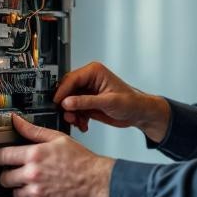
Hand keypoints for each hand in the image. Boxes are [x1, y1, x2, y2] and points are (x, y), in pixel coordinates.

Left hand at [0, 115, 113, 196]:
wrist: (96, 180)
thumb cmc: (80, 160)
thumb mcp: (58, 138)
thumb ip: (34, 130)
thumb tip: (17, 121)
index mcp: (34, 155)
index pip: (1, 156)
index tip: (0, 158)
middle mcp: (32, 174)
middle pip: (3, 177)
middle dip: (7, 174)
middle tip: (16, 171)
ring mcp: (36, 191)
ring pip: (13, 192)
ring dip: (19, 188)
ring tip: (30, 182)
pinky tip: (37, 192)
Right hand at [54, 61, 170, 142]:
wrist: (138, 113)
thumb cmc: (131, 102)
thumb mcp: (108, 102)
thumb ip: (86, 102)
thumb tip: (67, 102)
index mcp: (94, 72)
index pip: (71, 79)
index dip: (62, 91)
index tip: (57, 103)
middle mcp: (89, 80)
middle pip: (67, 90)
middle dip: (66, 105)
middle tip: (68, 116)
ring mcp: (87, 92)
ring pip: (69, 102)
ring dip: (71, 114)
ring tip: (77, 122)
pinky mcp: (88, 103)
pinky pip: (75, 110)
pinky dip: (77, 118)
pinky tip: (83, 124)